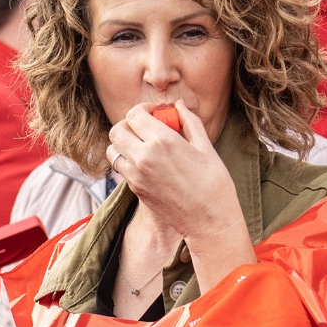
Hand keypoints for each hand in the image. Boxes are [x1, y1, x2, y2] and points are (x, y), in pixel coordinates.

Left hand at [106, 102, 245, 249]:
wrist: (209, 221)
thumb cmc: (214, 183)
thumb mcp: (206, 147)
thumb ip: (190, 122)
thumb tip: (179, 106)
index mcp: (162, 141)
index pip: (134, 114)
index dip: (143, 109)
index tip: (154, 113)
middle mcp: (143, 156)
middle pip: (117, 130)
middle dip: (129, 124)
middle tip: (146, 127)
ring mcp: (136, 175)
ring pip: (113, 150)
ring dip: (123, 143)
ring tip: (142, 145)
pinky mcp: (135, 189)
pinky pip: (120, 168)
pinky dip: (127, 160)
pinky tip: (147, 162)